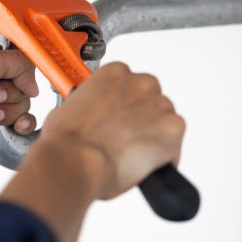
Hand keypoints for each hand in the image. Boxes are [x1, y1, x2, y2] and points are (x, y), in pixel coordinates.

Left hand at [0, 40, 38, 166]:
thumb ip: (16, 61)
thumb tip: (31, 82)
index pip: (12, 50)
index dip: (18, 65)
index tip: (15, 76)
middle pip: (20, 78)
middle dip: (9, 92)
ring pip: (22, 100)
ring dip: (8, 110)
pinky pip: (21, 118)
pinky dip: (18, 123)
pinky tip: (10, 127)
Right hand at [38, 61, 185, 199]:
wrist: (75, 159)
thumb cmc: (67, 139)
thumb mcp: (72, 108)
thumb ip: (92, 105)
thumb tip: (94, 119)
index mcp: (116, 73)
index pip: (131, 87)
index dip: (125, 108)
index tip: (119, 121)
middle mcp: (141, 83)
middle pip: (152, 102)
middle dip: (142, 121)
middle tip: (125, 141)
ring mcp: (160, 104)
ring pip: (165, 122)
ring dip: (154, 138)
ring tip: (133, 158)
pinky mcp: (173, 128)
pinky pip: (175, 145)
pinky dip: (165, 158)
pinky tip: (146, 168)